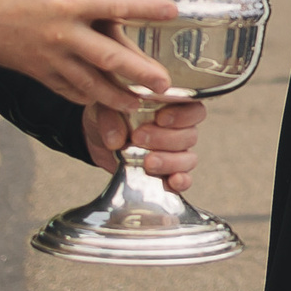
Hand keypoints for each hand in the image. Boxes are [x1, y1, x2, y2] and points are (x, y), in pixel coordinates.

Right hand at [0, 0, 180, 111]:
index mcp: (67, 3)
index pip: (117, 6)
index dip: (146, 9)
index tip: (171, 11)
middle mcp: (63, 35)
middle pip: (109, 59)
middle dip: (140, 73)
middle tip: (165, 85)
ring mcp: (50, 58)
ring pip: (90, 83)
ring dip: (116, 95)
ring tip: (138, 103)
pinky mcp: (37, 71)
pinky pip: (66, 89)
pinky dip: (86, 96)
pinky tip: (100, 99)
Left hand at [84, 98, 207, 192]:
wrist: (97, 137)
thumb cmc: (110, 115)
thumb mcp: (106, 107)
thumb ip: (111, 118)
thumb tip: (116, 140)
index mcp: (172, 108)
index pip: (193, 110)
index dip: (182, 115)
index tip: (160, 119)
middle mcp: (178, 131)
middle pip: (189, 136)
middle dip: (164, 139)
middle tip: (139, 137)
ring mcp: (175, 155)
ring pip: (188, 159)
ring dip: (169, 161)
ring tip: (147, 162)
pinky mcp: (166, 175)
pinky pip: (183, 181)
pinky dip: (180, 182)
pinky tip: (172, 181)